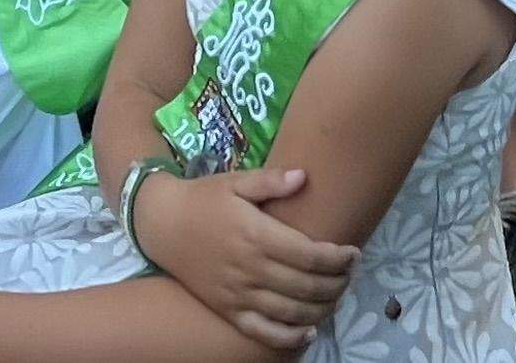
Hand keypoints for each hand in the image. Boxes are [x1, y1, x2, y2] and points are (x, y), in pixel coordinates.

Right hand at [131, 166, 357, 350]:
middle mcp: (249, 268)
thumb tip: (304, 177)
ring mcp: (237, 294)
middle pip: (306, 286)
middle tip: (351, 275)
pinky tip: (307, 332)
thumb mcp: (236, 181)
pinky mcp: (227, 310)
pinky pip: (261, 331)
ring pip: (290, 311)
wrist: (161, 224)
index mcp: (255, 234)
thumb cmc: (204, 199)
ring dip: (321, 309)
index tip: (353, 253)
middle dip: (337, 283)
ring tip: (336, 297)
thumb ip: (271, 180)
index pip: (309, 255)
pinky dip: (288, 337)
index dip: (338, 258)